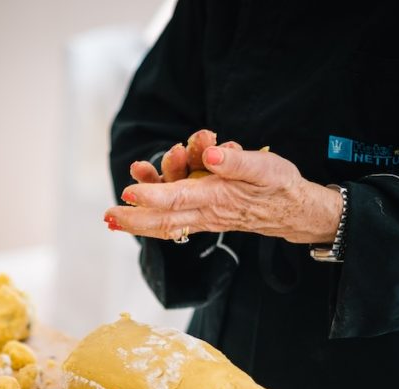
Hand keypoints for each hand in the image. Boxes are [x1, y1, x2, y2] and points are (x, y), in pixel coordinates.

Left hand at [105, 135, 342, 244]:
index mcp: (217, 197)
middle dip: (134, 219)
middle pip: (163, 220)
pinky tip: (134, 217)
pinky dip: (152, 221)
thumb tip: (208, 154)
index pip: (179, 198)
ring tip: (113, 218)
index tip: (128, 192)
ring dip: (139, 221)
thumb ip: (236, 161)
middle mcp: (206, 211)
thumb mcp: (264, 166)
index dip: (153, 195)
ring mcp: (203, 217)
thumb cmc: (278, 184)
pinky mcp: (203, 217)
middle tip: (107, 217)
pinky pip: (173, 223)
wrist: (291, 211)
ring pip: (166, 224)